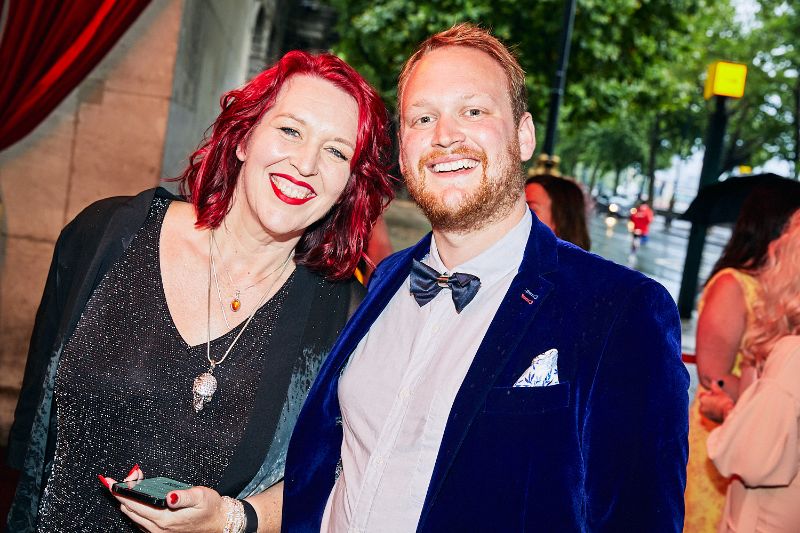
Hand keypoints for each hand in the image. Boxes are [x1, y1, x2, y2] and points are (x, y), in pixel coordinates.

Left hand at [99, 467, 225, 532]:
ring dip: (129, 500)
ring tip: (135, 483)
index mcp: (164, 519)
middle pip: (129, 509)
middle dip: (124, 492)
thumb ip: (183, 496)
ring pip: (132, 515)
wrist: (219, 523)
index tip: (111, 481)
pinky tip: (140, 498)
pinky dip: (135, 508)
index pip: (133, 504)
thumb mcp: (200, 496)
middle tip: (131, 475)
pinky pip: (139, 521)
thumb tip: (170, 496)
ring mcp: (157, 532)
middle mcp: (157, 528)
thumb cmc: (210, 508)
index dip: (121, 491)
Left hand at [698, 381, 734, 422]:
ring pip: (708, 407)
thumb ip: (715, 386)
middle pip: (705, 401)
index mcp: (702, 399)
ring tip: (721, 405)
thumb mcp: (720, 392)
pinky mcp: (710, 419)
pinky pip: (711, 413)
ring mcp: (705, 414)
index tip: (716, 394)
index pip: (703, 394)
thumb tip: (713, 381)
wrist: (730, 414)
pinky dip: (714, 412)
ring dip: (712, 406)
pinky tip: (721, 410)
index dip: (710, 394)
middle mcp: (701, 407)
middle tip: (719, 400)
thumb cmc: (725, 402)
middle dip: (711, 400)